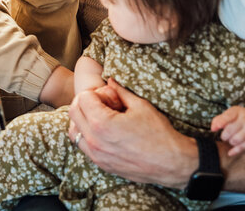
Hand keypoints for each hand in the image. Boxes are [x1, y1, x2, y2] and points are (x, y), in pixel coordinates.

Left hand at [68, 78, 195, 187]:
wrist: (171, 163)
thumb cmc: (158, 133)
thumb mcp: (140, 105)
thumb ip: (120, 91)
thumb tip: (110, 80)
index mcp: (102, 123)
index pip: (82, 98)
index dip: (95, 93)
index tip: (109, 97)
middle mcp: (94, 140)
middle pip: (73, 112)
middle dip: (85, 103)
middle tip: (103, 104)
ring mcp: (96, 155)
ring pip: (73, 131)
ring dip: (82, 120)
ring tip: (100, 118)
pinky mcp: (102, 164)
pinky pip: (83, 146)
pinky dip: (86, 136)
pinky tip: (103, 132)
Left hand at [211, 105, 244, 155]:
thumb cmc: (238, 117)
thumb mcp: (228, 114)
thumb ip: (218, 120)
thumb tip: (213, 129)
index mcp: (237, 112)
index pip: (229, 116)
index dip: (222, 121)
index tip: (218, 126)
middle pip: (230, 130)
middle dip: (224, 135)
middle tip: (223, 135)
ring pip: (236, 139)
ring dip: (230, 141)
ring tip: (229, 139)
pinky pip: (243, 147)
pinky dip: (235, 151)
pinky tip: (230, 152)